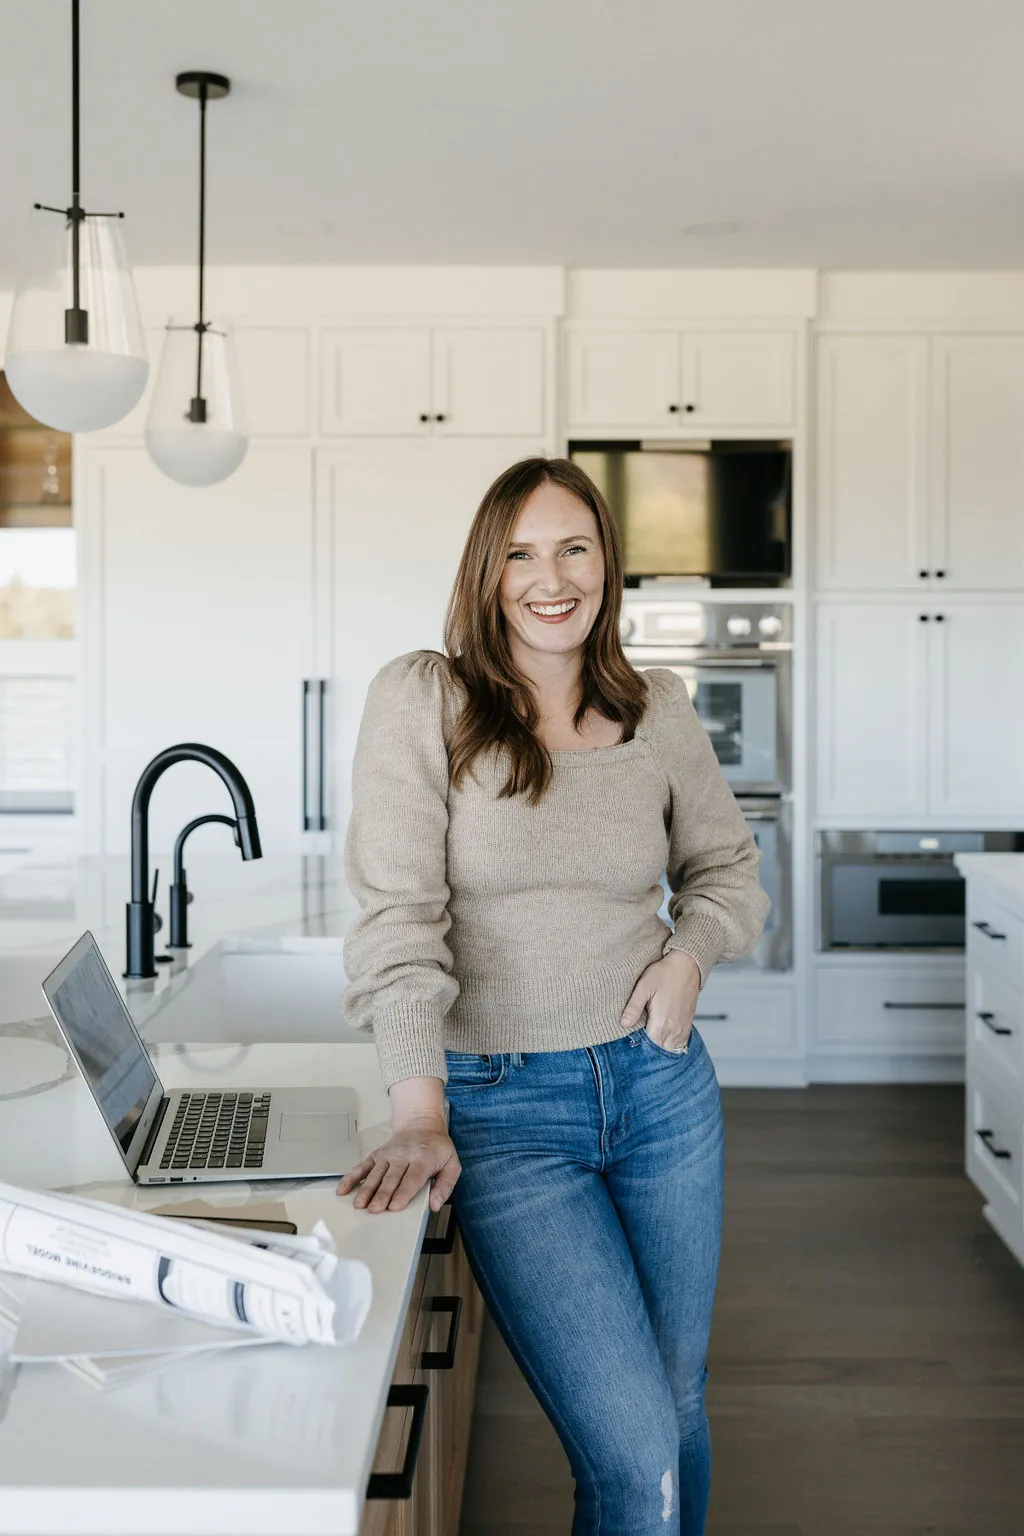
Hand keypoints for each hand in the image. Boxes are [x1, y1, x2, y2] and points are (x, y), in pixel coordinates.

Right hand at [337, 1115, 461, 1213]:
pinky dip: (351, 1177)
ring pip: (375, 1174)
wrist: (422, 1124)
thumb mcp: (452, 1164)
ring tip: (359, 1204)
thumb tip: (435, 1204)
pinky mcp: (377, 1155)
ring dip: (366, 1189)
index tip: (394, 1206)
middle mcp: (403, 1156)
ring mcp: (388, 1155)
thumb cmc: (437, 1148)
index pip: (412, 1178)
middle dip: (382, 1195)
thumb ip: (446, 1186)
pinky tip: (343, 1189)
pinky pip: (362, 1166)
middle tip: (374, 1210)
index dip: (403, 1193)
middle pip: (391, 1178)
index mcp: (423, 1159)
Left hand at [620, 950, 700, 1051]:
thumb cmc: (664, 974)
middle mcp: (674, 1031)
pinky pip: (679, 1043)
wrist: (687, 965)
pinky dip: (670, 1041)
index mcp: (661, 1024)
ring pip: (669, 1047)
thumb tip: (624, 1024)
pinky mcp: (688, 1024)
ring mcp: (683, 1029)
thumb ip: (633, 1008)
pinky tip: (662, 1031)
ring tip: (650, 1031)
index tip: (632, 1034)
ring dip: (660, 1043)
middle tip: (639, 1031)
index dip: (637, 1042)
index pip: (646, 1046)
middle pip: (657, 1049)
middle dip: (648, 1045)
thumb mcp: (643, 988)